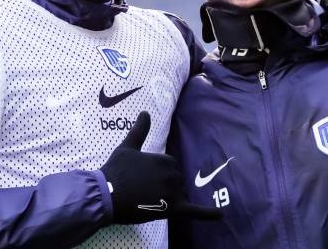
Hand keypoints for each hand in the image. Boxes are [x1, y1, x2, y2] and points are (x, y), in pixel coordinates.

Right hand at [100, 111, 221, 223]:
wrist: (106, 194)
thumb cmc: (116, 170)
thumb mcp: (127, 147)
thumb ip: (140, 130)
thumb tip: (145, 112)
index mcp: (166, 159)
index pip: (170, 168)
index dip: (156, 175)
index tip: (142, 178)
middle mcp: (173, 174)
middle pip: (175, 182)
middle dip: (163, 186)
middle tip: (142, 191)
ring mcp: (173, 192)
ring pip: (179, 195)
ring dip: (169, 199)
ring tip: (148, 200)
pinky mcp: (173, 209)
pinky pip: (195, 212)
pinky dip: (208, 214)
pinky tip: (221, 215)